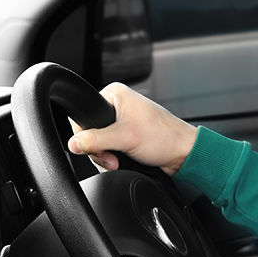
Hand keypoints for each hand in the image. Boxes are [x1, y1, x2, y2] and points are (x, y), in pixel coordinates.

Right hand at [67, 83, 197, 174]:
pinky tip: (122, 161)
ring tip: (120, 160)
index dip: (86, 136)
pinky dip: (112, 158)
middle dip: (99, 150)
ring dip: (106, 156)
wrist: (183, 154)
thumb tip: (74, 144)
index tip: (98, 149)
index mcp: (114, 94)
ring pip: (98, 143)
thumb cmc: (164, 138)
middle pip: (89, 131)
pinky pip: (108, 148)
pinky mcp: (126, 135)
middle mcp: (117, 105)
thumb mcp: (124, 138)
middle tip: (112, 158)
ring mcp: (121, 121)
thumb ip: (96, 140)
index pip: (83, 115)